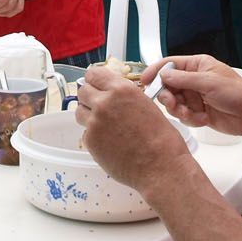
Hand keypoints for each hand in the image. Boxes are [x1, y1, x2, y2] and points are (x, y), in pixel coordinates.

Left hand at [75, 66, 200, 193]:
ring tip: (105, 125)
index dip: (94, 80)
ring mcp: (94, 122)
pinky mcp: (90, 141)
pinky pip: (85, 132)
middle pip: (83, 91)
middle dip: (90, 97)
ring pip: (79, 112)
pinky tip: (108, 141)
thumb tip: (112, 93)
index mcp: (121, 89)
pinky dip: (93, 135)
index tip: (96, 85)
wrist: (160, 167)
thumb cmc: (161, 139)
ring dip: (88, 115)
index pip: (94, 74)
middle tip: (100, 106)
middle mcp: (104, 103)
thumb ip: (124, 96)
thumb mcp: (145, 104)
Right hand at [142, 55, 241, 136]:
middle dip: (168, 96)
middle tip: (173, 102)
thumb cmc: (238, 93)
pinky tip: (203, 119)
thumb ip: (183, 79)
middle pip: (168, 86)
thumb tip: (163, 74)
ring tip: (191, 113)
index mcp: (197, 65)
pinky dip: (191, 119)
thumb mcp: (208, 82)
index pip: (169, 65)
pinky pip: (184, 115)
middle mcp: (194, 80)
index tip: (145, 81)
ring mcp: (196, 96)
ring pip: (174, 103)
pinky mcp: (198, 112)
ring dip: (180, 110)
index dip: (155, 72)